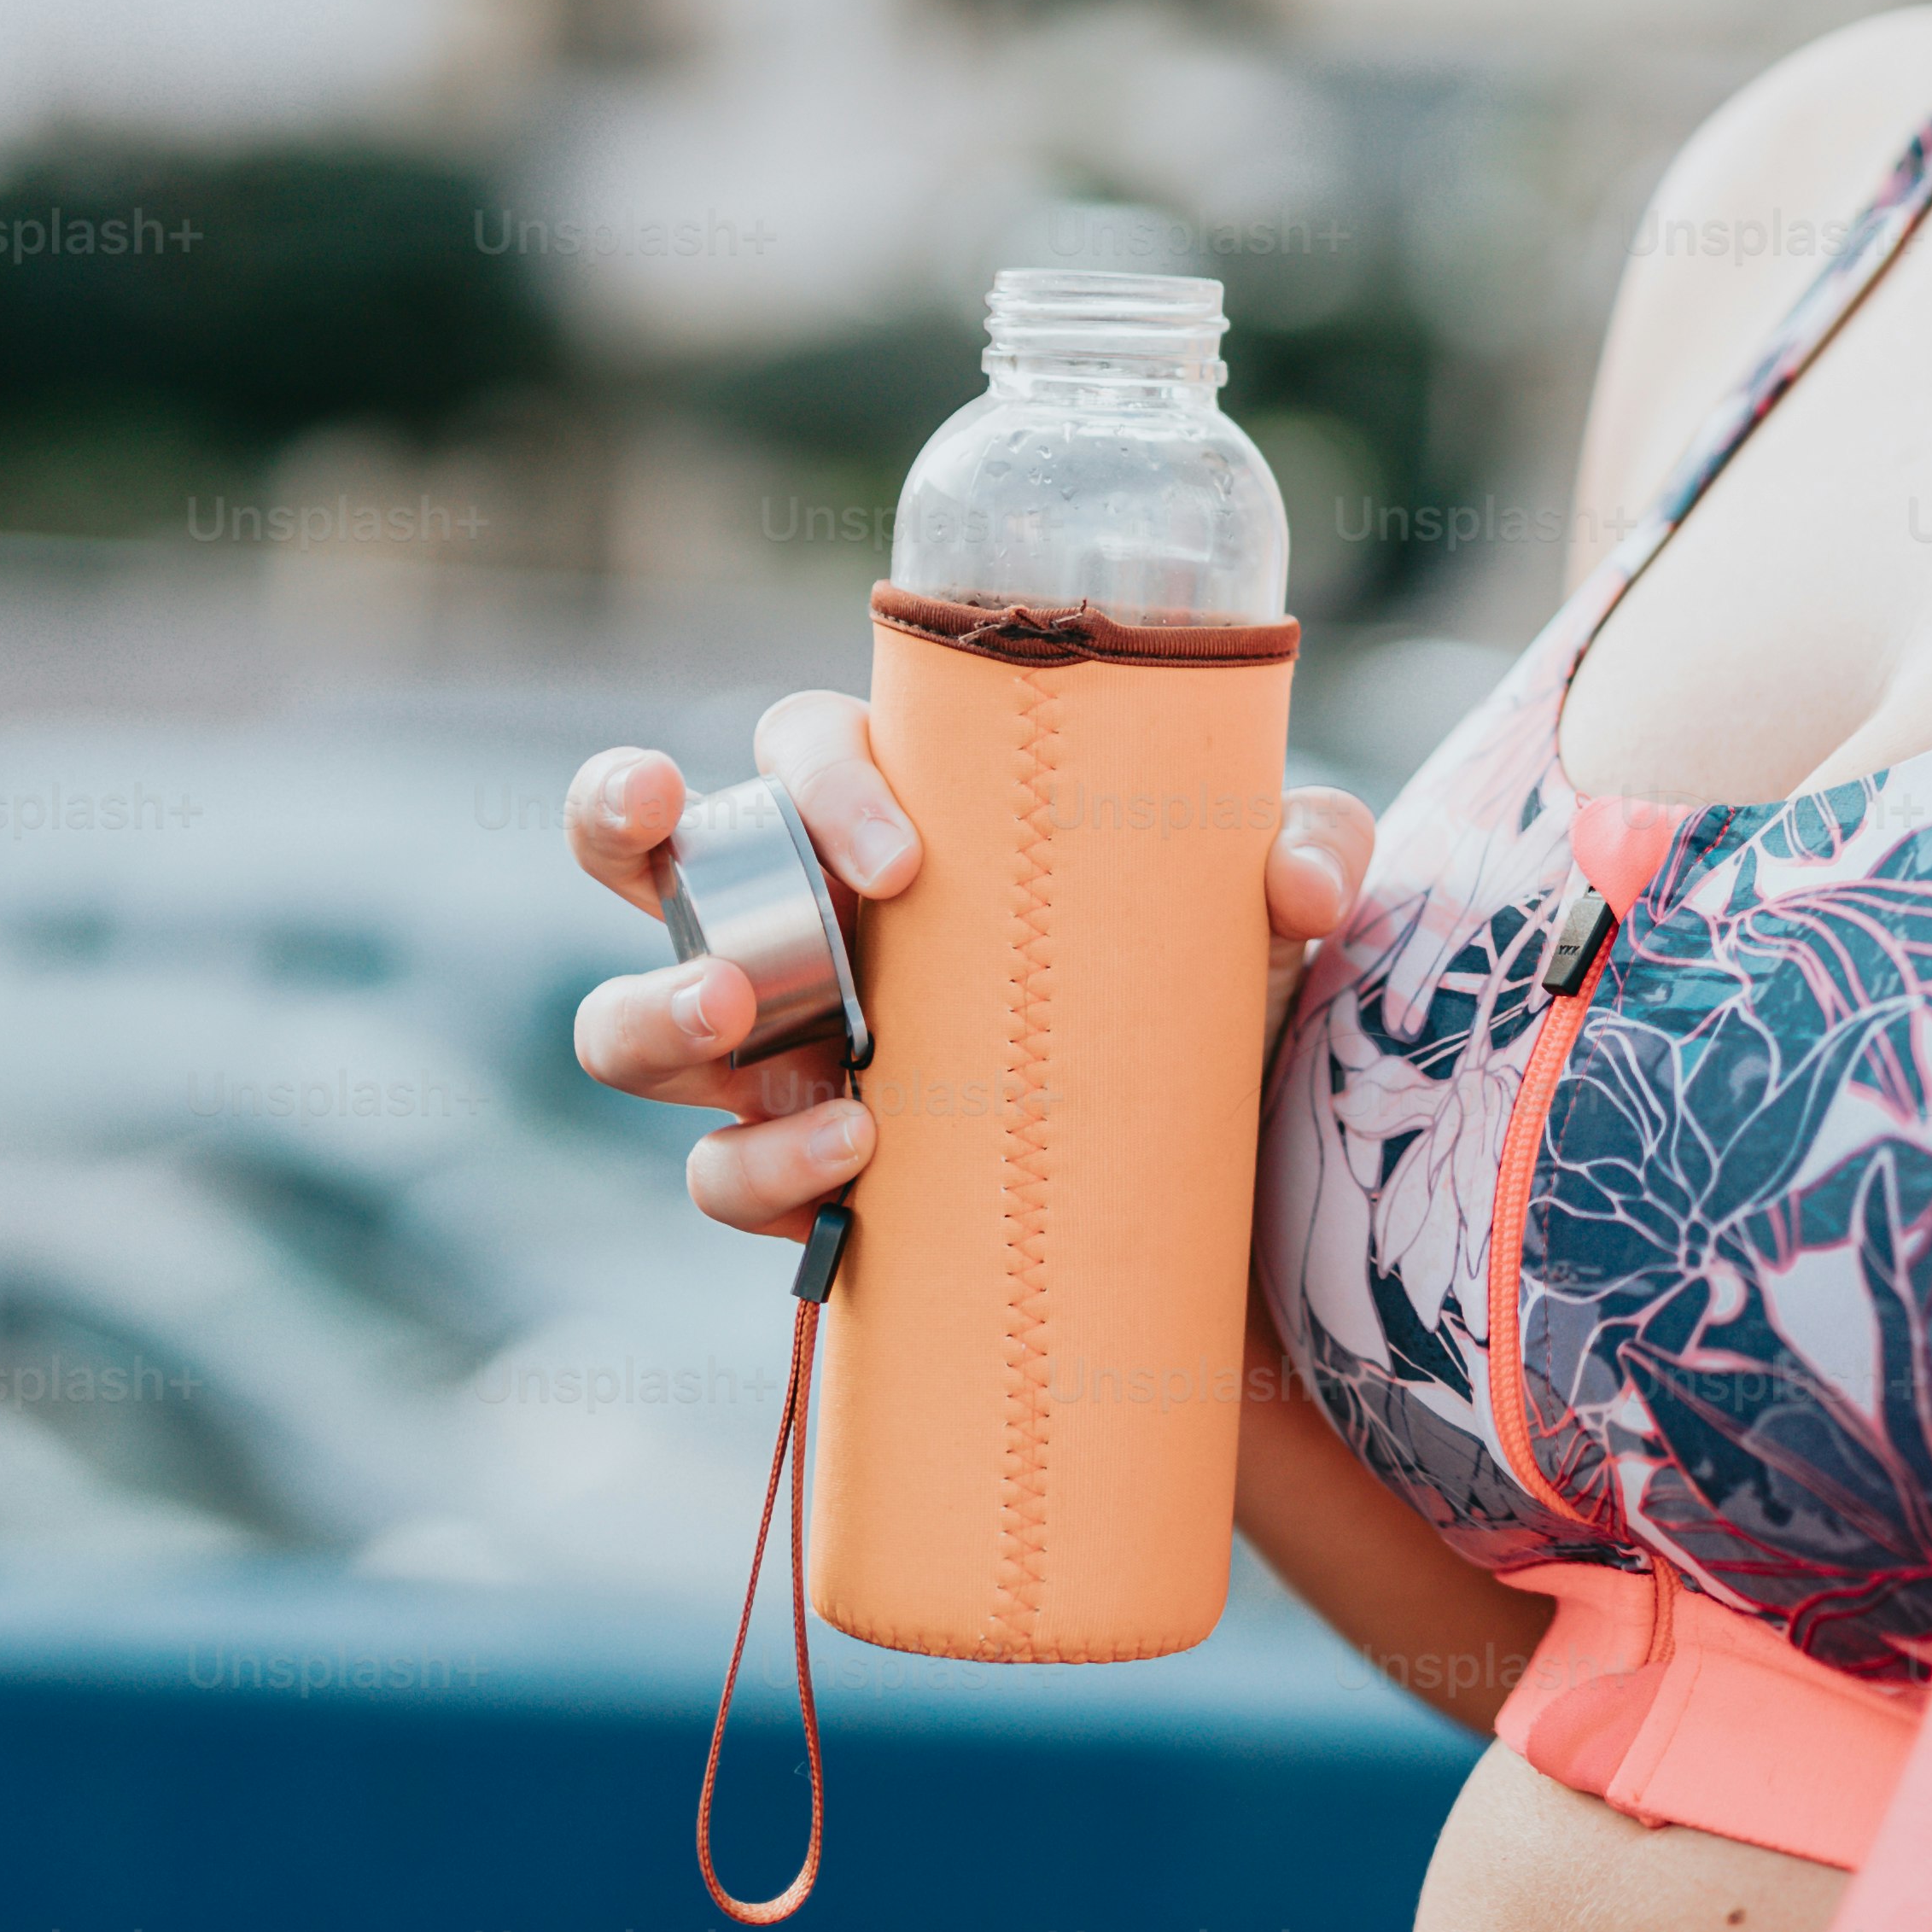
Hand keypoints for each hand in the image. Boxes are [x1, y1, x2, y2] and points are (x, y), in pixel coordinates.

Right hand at [562, 692, 1379, 1243]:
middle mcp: (806, 917)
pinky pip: (723, 1174)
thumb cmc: (1214, 991)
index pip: (800, 744)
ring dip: (661, 1022)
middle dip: (619, 827)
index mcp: (897, 812)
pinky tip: (851, 1170)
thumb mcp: (1271, 910)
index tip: (905, 860)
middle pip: (645, 845)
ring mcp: (780, 1046)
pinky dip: (763, 1172)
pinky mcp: (798, 1171)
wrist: (1222, 1186)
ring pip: (634, 1024)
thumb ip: (1312, 847)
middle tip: (714, 882)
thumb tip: (1298, 879)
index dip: (820, 779)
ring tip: (763, 1043)